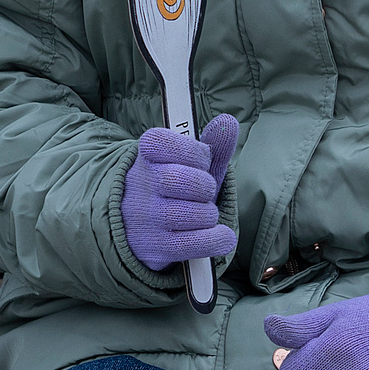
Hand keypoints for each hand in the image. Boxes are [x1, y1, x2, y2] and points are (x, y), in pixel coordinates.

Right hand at [120, 115, 240, 271]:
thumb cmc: (174, 187)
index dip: (194, 154)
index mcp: (147, 155)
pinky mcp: (154, 247)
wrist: (141, 225)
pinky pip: (192, 244)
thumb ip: (213, 144)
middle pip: (178, 180)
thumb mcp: (191, 162)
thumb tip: (228, 121)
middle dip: (204, 187)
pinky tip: (220, 236)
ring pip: (189, 214)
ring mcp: (144, 218)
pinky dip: (215, 240)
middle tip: (205, 192)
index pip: (166, 144)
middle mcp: (139, 185)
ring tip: (204, 215)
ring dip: (208, 215)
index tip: (200, 162)